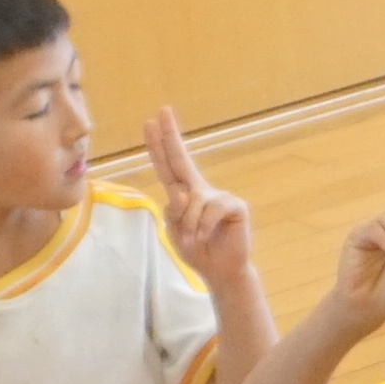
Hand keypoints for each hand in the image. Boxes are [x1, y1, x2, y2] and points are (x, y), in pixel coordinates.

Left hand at [142, 108, 253, 303]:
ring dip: (187, 225)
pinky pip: (210, 210)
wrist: (220, 271)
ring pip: (192, 200)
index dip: (158, 145)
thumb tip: (182, 192)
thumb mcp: (175, 231)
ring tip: (192, 241)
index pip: (167, 166)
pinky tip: (205, 236)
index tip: (150, 121)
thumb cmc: (197, 250)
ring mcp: (218, 196)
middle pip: (181, 159)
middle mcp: (199, 189)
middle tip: (162, 112)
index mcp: (183, 193)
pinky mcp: (234, 206)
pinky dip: (202, 226)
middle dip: (170, 136)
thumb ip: (173, 211)